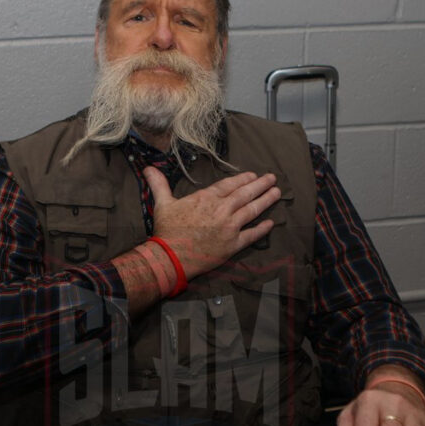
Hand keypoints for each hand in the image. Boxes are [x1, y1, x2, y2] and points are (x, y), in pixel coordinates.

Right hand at [143, 167, 279, 278]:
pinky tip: (270, 223)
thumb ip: (159, 184)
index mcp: (206, 198)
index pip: (229, 184)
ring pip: (252, 211)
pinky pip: (252, 235)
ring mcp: (230, 227)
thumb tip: (148, 168)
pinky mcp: (233, 245)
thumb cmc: (167, 230)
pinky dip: (262, 229)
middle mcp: (221, 210)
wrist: (171, 257)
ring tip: (277, 193)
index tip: (253, 175)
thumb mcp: (162, 203)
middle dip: (261, 185)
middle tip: (272, 178)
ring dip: (266, 201)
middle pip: (246, 194)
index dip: (243, 179)